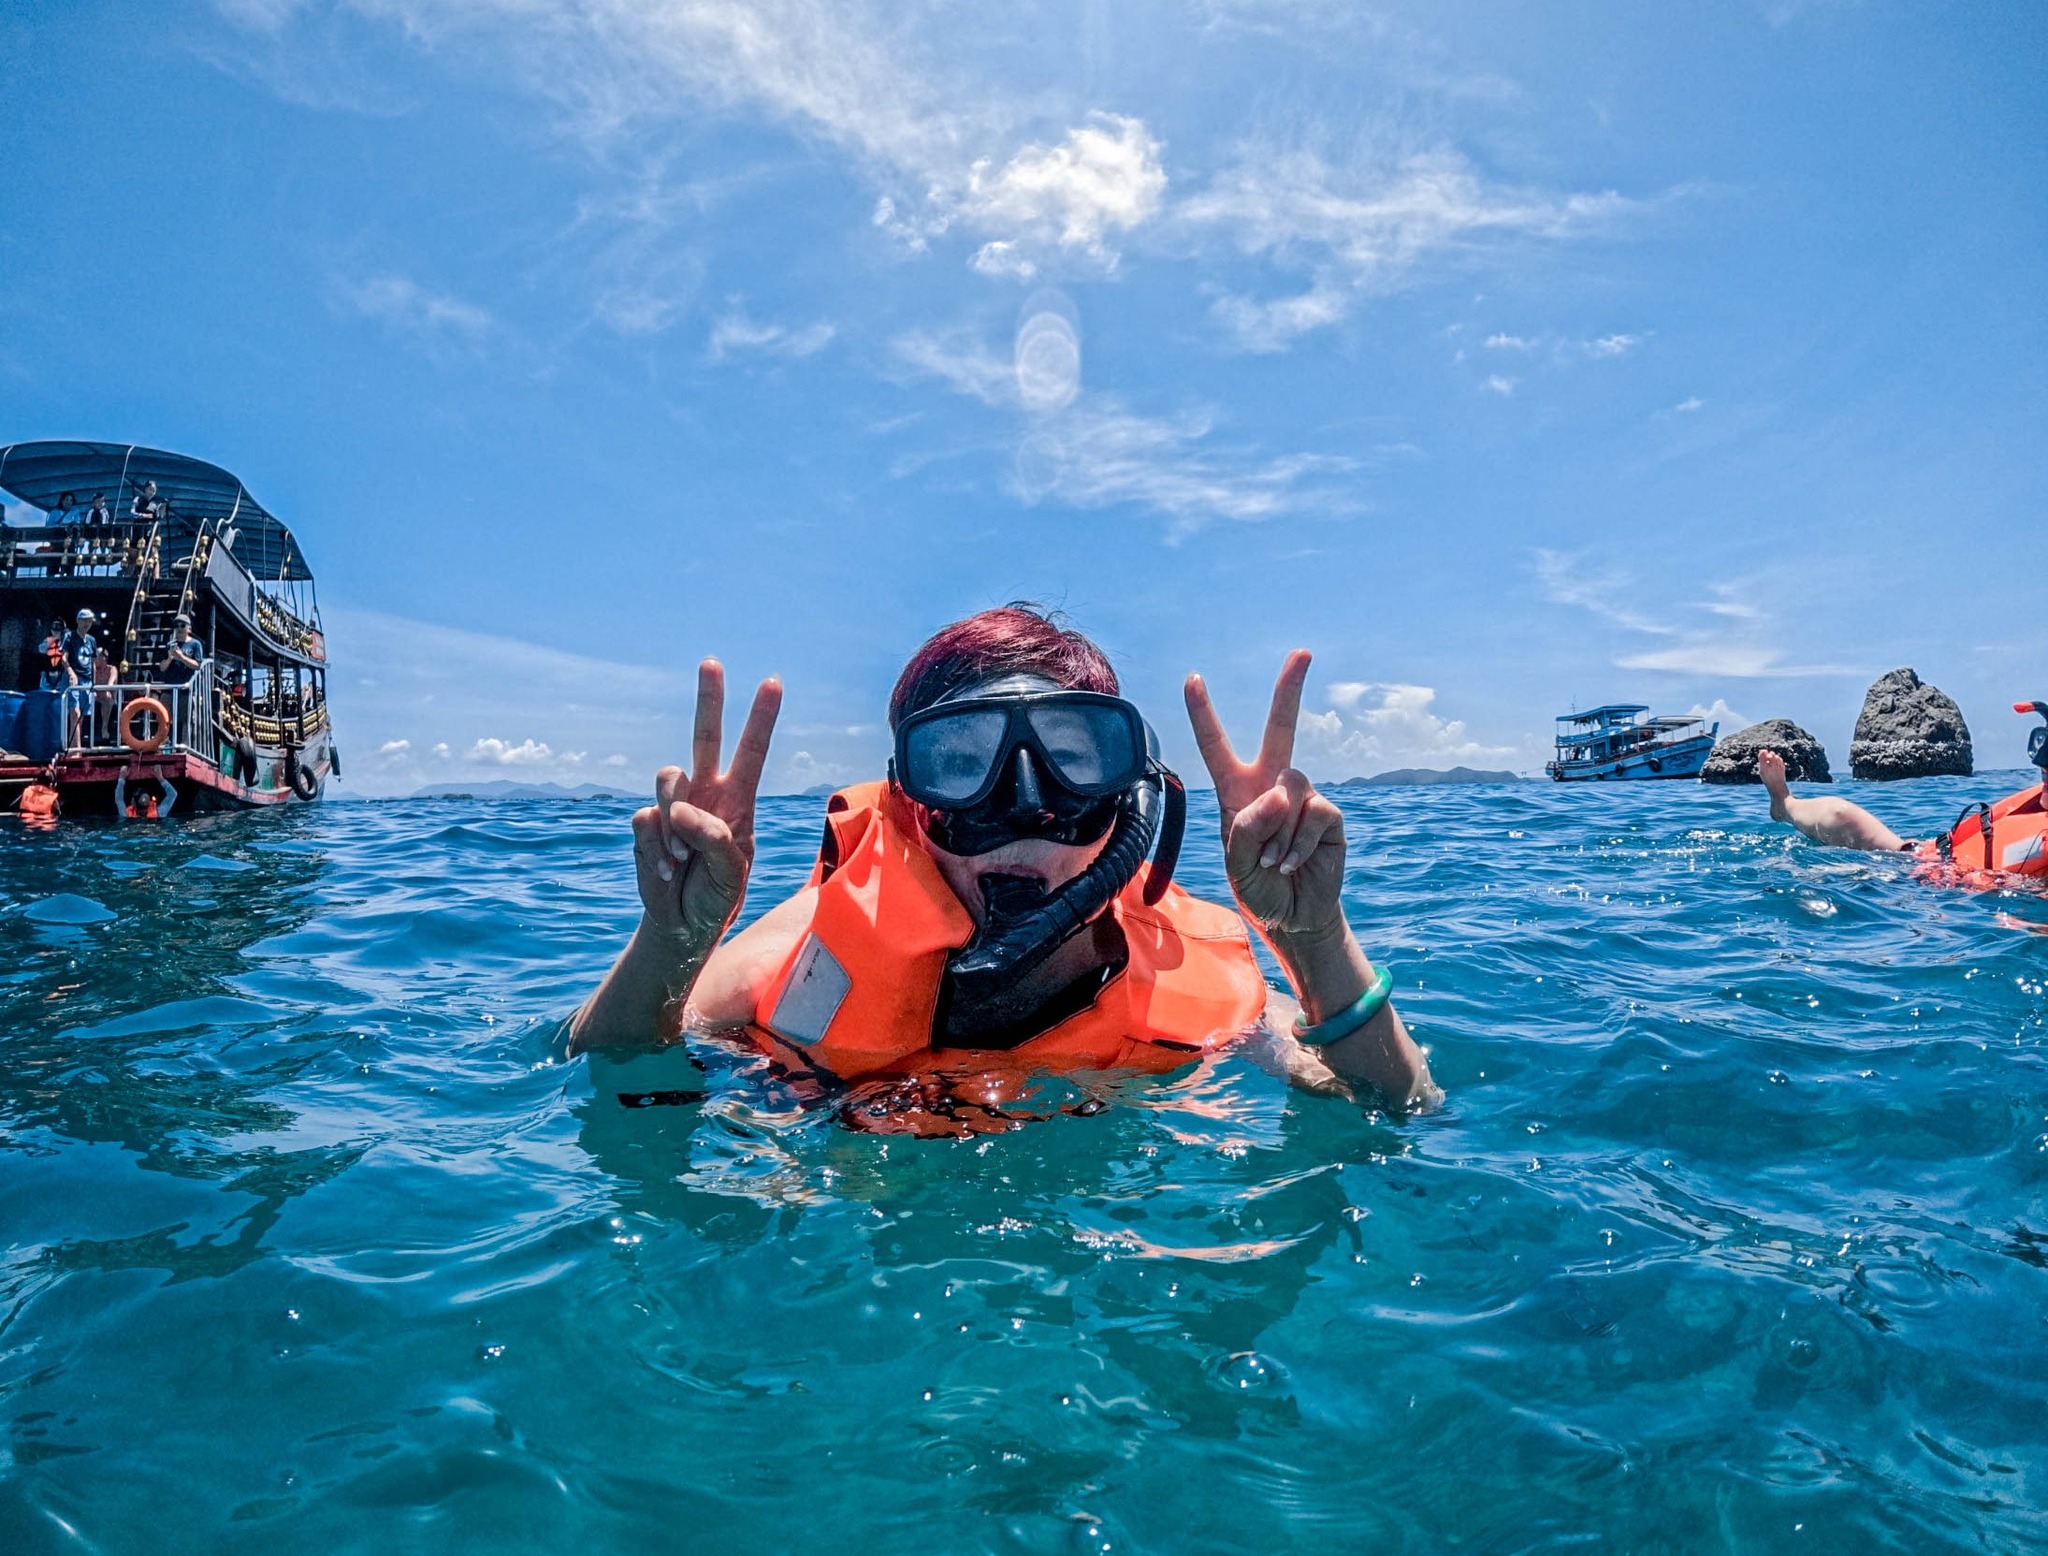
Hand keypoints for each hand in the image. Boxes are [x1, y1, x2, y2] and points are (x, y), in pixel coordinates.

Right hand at [632, 659, 780, 943]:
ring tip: (683, 858)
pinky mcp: (647, 822)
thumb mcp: (731, 875)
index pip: (752, 753)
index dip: (761, 719)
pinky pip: (646, 819)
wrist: (680, 924)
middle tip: (711, 662)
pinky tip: (667, 869)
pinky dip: (656, 847)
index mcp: (738, 802)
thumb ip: (714, 839)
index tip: (772, 682)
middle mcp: (707, 794)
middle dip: (710, 699)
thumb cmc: (717, 897)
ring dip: (674, 819)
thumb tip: (678, 810)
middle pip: (706, 737)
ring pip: (668, 778)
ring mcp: (674, 805)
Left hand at [1184, 649, 1347, 937]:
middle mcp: (1271, 786)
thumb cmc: (1259, 888)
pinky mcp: (1328, 815)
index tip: (1193, 678)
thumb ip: (1249, 828)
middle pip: (1281, 728)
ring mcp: (1303, 797)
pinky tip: (1293, 863)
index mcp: (1237, 792)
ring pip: (1290, 788)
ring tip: (1274, 861)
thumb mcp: (1237, 863)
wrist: (1295, 916)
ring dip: (1278, 833)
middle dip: (1290, 690)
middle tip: (1303, 652)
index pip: (1217, 747)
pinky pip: (1312, 814)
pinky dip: (1298, 844)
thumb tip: (1280, 792)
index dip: (1204, 715)